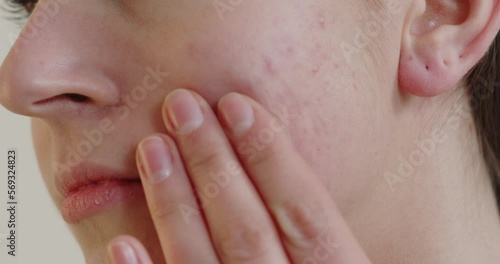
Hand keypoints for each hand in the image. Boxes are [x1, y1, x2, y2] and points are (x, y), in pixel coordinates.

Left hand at [106, 89, 371, 263]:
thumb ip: (321, 238)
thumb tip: (278, 169)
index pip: (305, 211)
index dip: (273, 156)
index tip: (237, 104)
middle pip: (248, 227)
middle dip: (214, 162)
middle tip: (181, 106)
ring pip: (204, 263)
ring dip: (175, 204)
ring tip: (151, 147)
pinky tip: (122, 246)